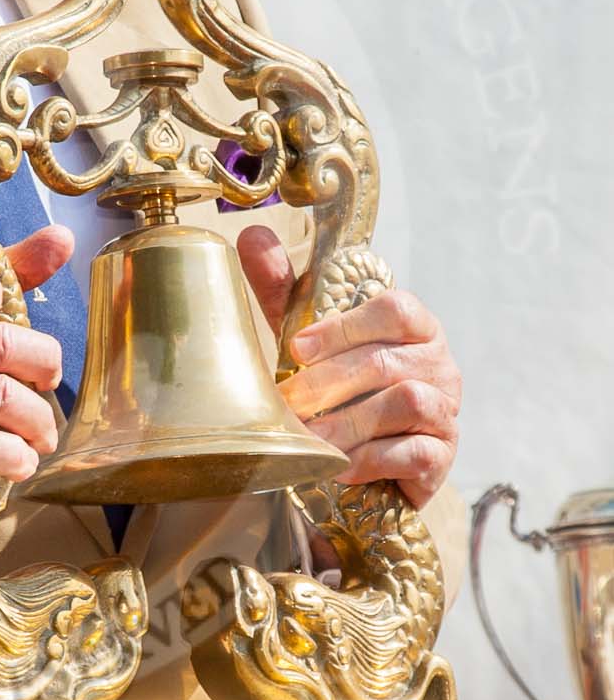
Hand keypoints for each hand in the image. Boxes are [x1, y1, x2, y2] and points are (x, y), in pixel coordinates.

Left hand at [237, 225, 460, 507]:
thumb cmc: (337, 388)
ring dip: (349, 422)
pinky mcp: (443, 455)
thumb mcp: (306, 339)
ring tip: (311, 437)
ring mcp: (446, 409)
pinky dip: (372, 458)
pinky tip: (339, 465)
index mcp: (412, 326)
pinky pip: (415, 452)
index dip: (345, 326)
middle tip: (289, 401)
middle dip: (330, 382)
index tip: (297, 346)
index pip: (396, 308)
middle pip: (387, 361)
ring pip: (407, 402)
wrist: (363, 461)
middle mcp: (438, 362)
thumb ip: (284, 290)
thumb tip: (253, 234)